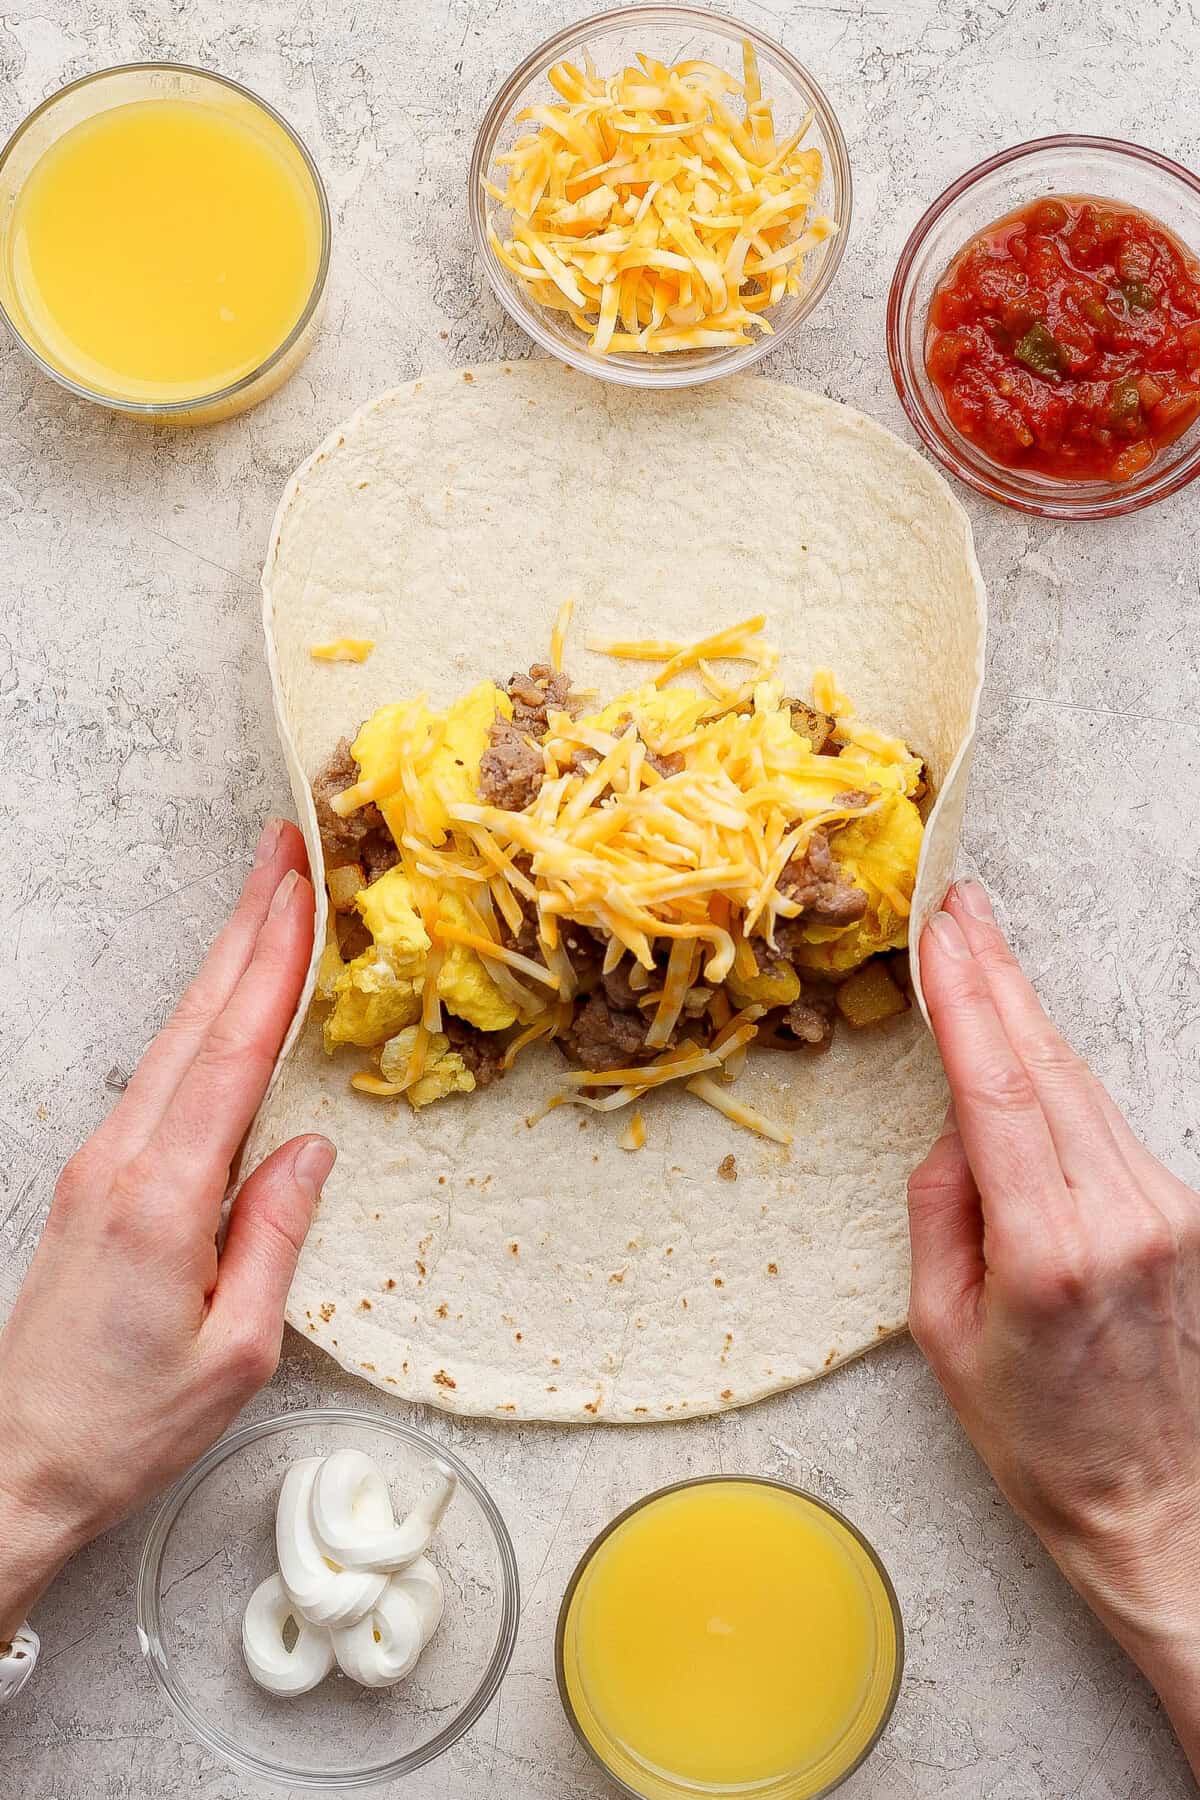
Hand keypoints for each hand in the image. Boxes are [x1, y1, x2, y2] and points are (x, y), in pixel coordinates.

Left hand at [0, 819, 332, 1640]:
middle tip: (283, 852)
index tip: (302, 893)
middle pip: (197, 1019)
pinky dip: (206, 1022)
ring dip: (225, 964)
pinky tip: (229, 1006)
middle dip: (246, 926)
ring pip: (176, 1040)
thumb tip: (310, 1150)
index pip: (233, 1054)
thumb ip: (275, 1236)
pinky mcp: (96, 1183)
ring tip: (268, 906)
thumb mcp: (236, 1351)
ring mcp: (101, 1167)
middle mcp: (123, 1163)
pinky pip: (163, 1079)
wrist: (15, 1466)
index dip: (272, 965)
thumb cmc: (125, 1425)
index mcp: (163, 1198)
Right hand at [909, 881, 1199, 1772]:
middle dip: (999, 980)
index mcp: (1051, 1252)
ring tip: (984, 952)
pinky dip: (1059, 1074)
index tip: (942, 940)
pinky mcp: (1183, 1214)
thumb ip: (940, 1214)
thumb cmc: (1044, 1441)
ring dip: (1029, 1016)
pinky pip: (1106, 1123)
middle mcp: (1122, 1218)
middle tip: (962, 910)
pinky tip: (1028, 1039)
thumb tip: (952, 1131)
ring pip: (1082, 1087)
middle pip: (1050, 1069)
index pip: (1000, 1095)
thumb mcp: (946, 1336)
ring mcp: (1165, 1211)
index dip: (969, 1005)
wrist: (1162, 1506)